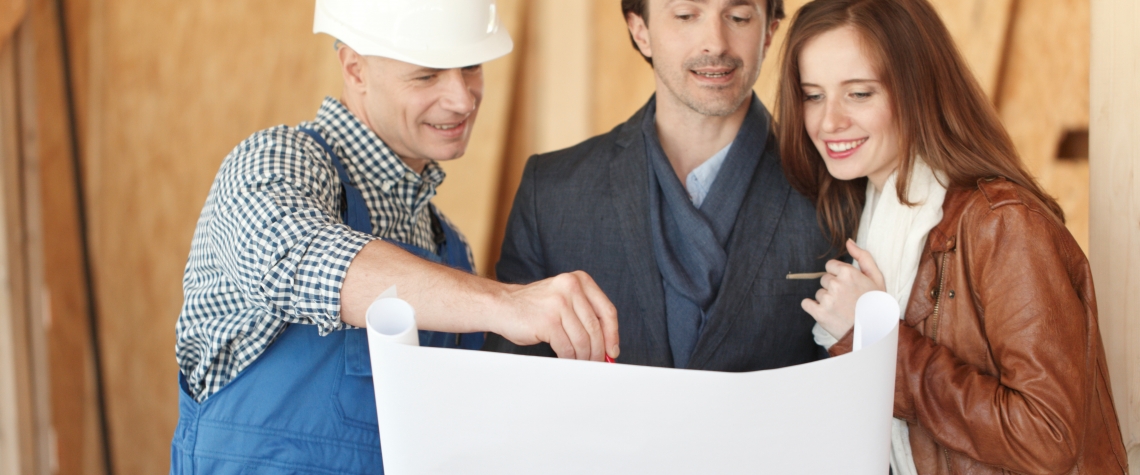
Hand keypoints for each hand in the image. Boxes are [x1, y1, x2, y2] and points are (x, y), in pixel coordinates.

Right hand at [490, 271, 619, 361]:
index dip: (612, 334)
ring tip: (581, 363)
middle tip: (596, 362)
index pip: (607, 311)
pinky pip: (567, 347)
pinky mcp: (548, 321)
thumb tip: (607, 343)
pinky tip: (567, 360)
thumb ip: (584, 314)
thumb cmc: (534, 307)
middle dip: (598, 351)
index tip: (612, 350)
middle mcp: (571, 287)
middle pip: (596, 328)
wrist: (502, 305)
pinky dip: (569, 358)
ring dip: (584, 357)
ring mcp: (559, 303)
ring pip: (583, 340)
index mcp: (579, 280)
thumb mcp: (564, 299)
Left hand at [802, 240, 885, 338]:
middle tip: (848, 300)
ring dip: (827, 300)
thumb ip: (863, 256)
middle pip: (824, 280)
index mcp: (848, 273)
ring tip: (842, 309)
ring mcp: (827, 300)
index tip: (848, 286)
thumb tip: (848, 241)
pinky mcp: (820, 314)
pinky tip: (827, 313)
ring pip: (819, 293)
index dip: (839, 276)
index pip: (830, 266)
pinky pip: (806, 304)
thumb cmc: (877, 304)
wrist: (875, 333)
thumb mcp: (876, 278)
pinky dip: (813, 308)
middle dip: (834, 288)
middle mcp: (836, 284)